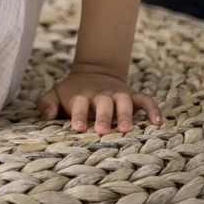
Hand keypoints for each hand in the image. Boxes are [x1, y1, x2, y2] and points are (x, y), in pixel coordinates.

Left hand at [36, 67, 161, 134]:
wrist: (93, 73)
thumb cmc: (72, 92)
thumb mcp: (55, 94)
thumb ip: (46, 104)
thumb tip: (47, 115)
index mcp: (81, 95)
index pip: (79, 104)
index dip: (78, 115)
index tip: (77, 128)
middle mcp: (101, 94)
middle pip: (103, 103)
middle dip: (103, 117)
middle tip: (102, 131)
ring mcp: (118, 94)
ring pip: (124, 102)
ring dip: (126, 114)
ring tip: (127, 130)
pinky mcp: (132, 95)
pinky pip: (145, 100)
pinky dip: (152, 109)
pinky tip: (157, 122)